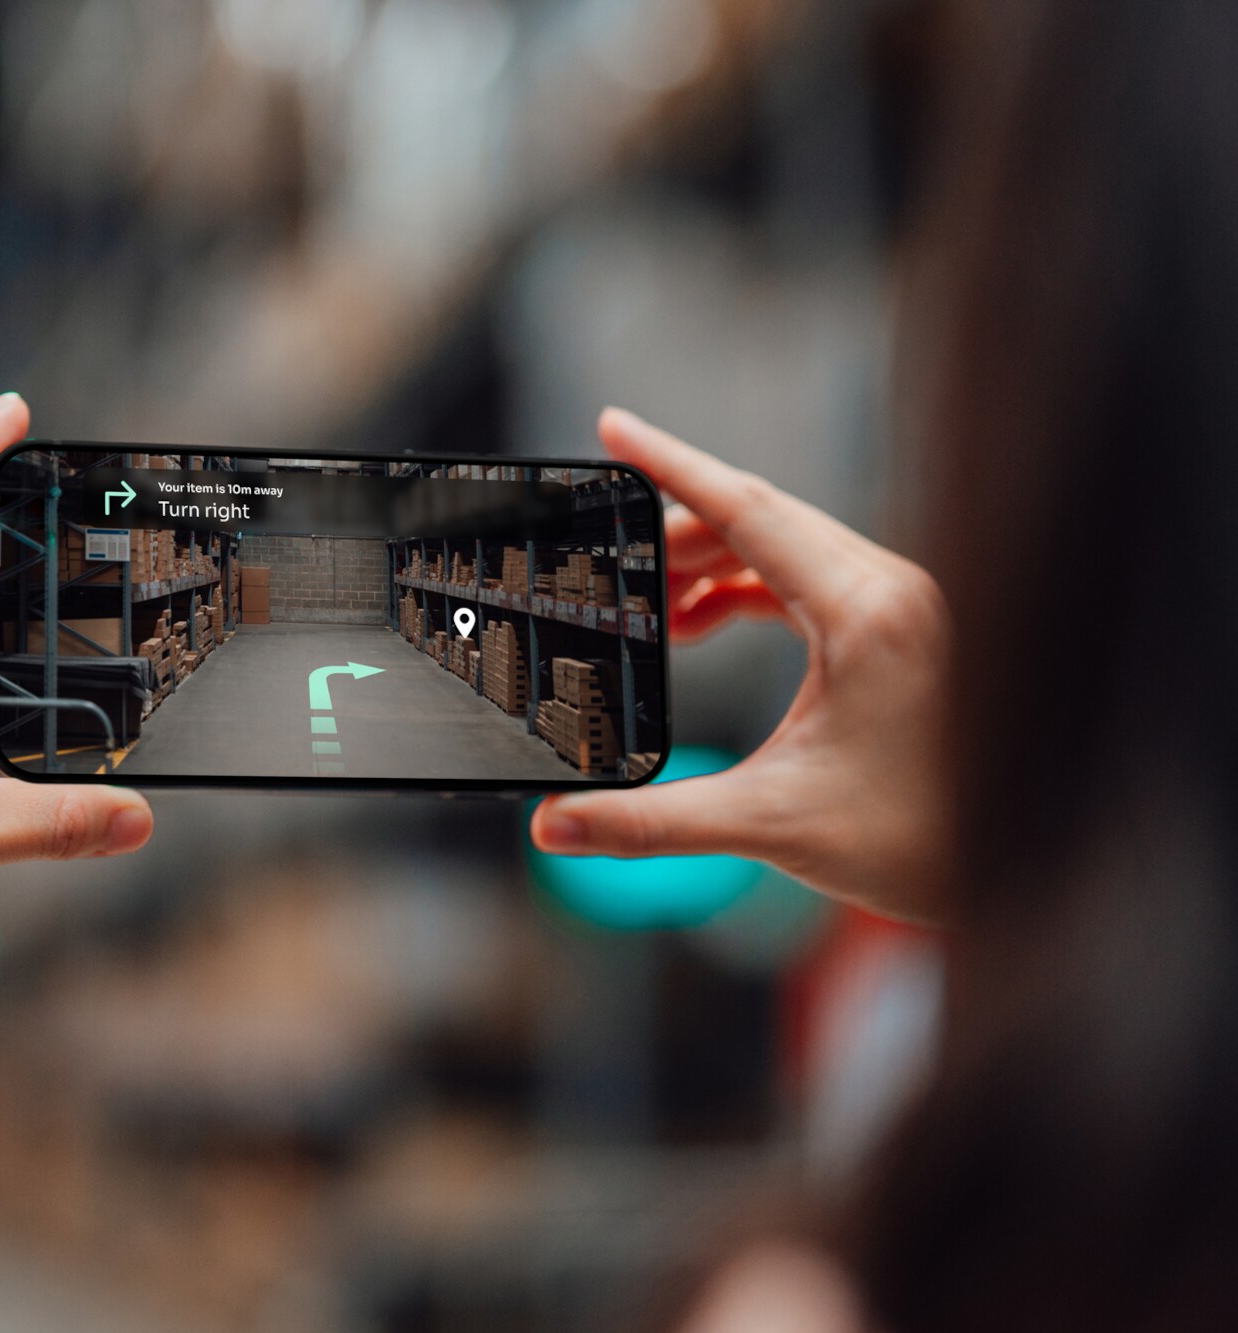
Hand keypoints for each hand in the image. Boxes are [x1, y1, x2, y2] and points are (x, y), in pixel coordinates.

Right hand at [531, 409, 950, 921]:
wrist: (1011, 872)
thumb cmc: (920, 842)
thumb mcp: (766, 824)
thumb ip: (650, 822)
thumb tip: (555, 825)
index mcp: (864, 612)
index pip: (747, 510)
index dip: (670, 465)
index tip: (613, 428)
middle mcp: (889, 590)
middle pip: (759, 519)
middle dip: (672, 525)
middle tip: (599, 541)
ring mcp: (898, 605)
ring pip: (782, 546)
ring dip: (708, 561)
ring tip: (643, 599)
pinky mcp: (897, 629)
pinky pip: (804, 578)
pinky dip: (743, 587)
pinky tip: (700, 623)